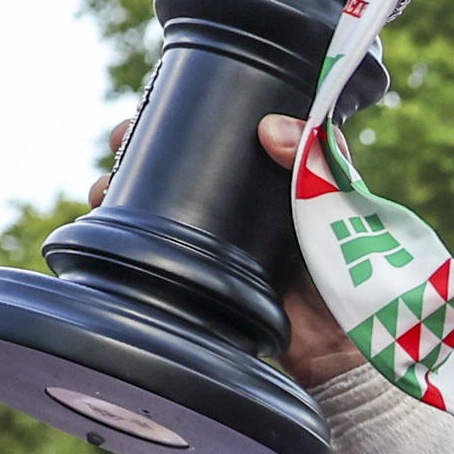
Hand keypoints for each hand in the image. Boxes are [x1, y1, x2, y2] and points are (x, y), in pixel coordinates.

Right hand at [93, 114, 355, 389]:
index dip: (194, 115)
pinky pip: (158, 246)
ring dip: (125, 188)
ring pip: (163, 201)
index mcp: (283, 178)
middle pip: (187, 162)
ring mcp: (222, 238)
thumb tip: (270, 126)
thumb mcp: (340, 207)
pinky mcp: (203, 273)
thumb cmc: (352, 276)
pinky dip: (126, 233)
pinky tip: (101, 223)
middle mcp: (247, 203)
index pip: (234, 131)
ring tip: (103, 185)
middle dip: (144, 148)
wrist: (339, 351)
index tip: (160, 102)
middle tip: (119, 139)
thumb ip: (318, 163)